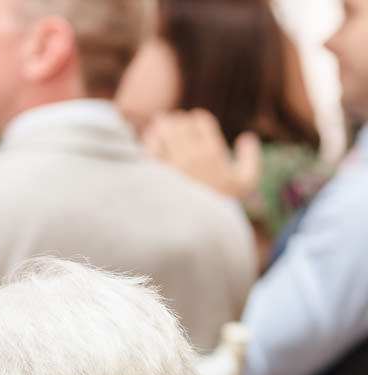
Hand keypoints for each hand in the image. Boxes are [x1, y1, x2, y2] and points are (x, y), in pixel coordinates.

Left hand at [143, 109, 262, 202]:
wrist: (197, 231)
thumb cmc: (222, 206)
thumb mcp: (245, 184)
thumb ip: (250, 158)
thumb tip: (247, 137)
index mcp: (213, 153)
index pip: (200, 120)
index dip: (195, 119)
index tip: (191, 124)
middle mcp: (191, 155)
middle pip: (179, 123)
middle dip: (176, 121)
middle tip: (171, 126)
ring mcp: (171, 164)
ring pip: (162, 130)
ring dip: (160, 127)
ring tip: (157, 129)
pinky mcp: (154, 175)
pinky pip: (147, 148)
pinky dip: (148, 141)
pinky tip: (148, 141)